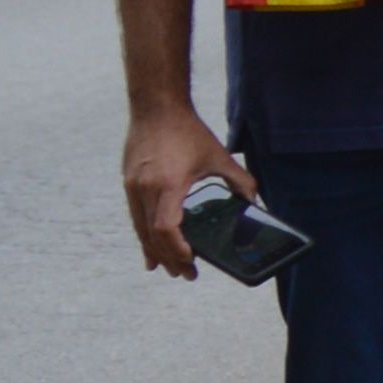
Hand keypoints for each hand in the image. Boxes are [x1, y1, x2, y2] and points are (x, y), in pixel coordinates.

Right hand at [124, 103, 258, 280]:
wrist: (155, 107)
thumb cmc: (188, 131)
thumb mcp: (219, 156)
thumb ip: (240, 180)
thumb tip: (254, 201)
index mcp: (168, 184)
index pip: (167, 228)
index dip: (177, 249)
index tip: (191, 261)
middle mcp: (146, 190)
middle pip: (153, 236)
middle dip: (169, 259)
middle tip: (185, 275)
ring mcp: (133, 188)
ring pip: (140, 230)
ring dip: (154, 252)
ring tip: (167, 269)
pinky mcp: (128, 183)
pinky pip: (135, 218)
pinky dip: (143, 236)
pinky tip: (148, 250)